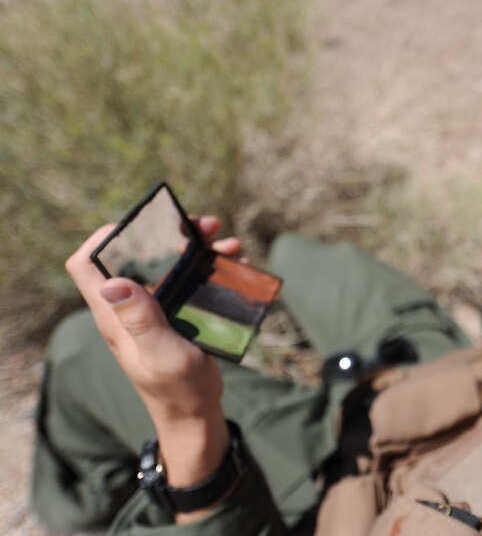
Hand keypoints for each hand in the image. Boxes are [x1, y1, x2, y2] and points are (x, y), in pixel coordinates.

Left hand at [66, 216, 240, 519]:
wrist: (196, 414)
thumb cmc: (176, 389)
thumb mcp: (159, 354)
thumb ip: (140, 319)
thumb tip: (113, 282)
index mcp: (115, 314)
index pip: (88, 264)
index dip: (106, 238)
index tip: (143, 224)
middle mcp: (131, 307)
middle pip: (139, 255)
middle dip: (171, 234)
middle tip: (205, 227)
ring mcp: (156, 310)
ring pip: (170, 264)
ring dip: (199, 248)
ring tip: (229, 245)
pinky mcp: (179, 316)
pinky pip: (192, 281)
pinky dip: (212, 268)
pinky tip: (236, 265)